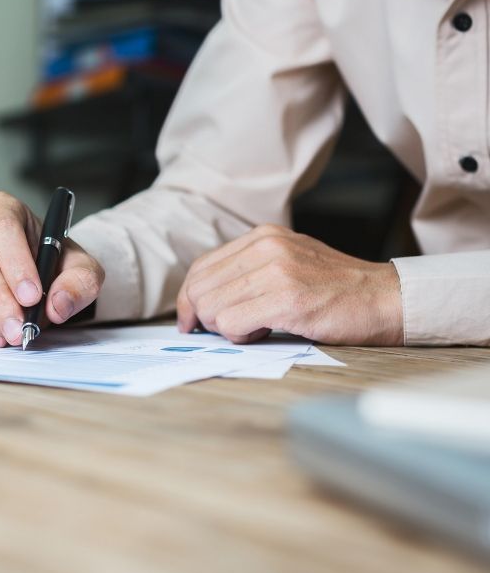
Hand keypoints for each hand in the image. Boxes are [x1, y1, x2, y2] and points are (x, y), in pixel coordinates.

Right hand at [0, 191, 103, 346]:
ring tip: (11, 333)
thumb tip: (58, 304)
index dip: (15, 264)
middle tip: (20, 327)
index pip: (2, 229)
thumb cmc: (54, 265)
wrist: (42, 279)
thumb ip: (79, 283)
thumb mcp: (82, 269)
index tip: (31, 296)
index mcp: (3, 209)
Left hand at [177, 224, 402, 344]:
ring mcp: (276, 271)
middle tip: (224, 331)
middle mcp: (265, 246)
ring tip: (255, 328)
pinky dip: (240, 336)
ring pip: (212, 308)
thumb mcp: (288, 261)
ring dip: (225, 328)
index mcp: (262, 236)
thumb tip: (204, 296)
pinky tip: (264, 332)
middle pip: (200, 289)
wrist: (385, 299)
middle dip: (204, 318)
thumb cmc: (336, 289)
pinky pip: (232, 323)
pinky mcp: (286, 299)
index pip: (201, 268)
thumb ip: (249, 269)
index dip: (188, 298)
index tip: (190, 319)